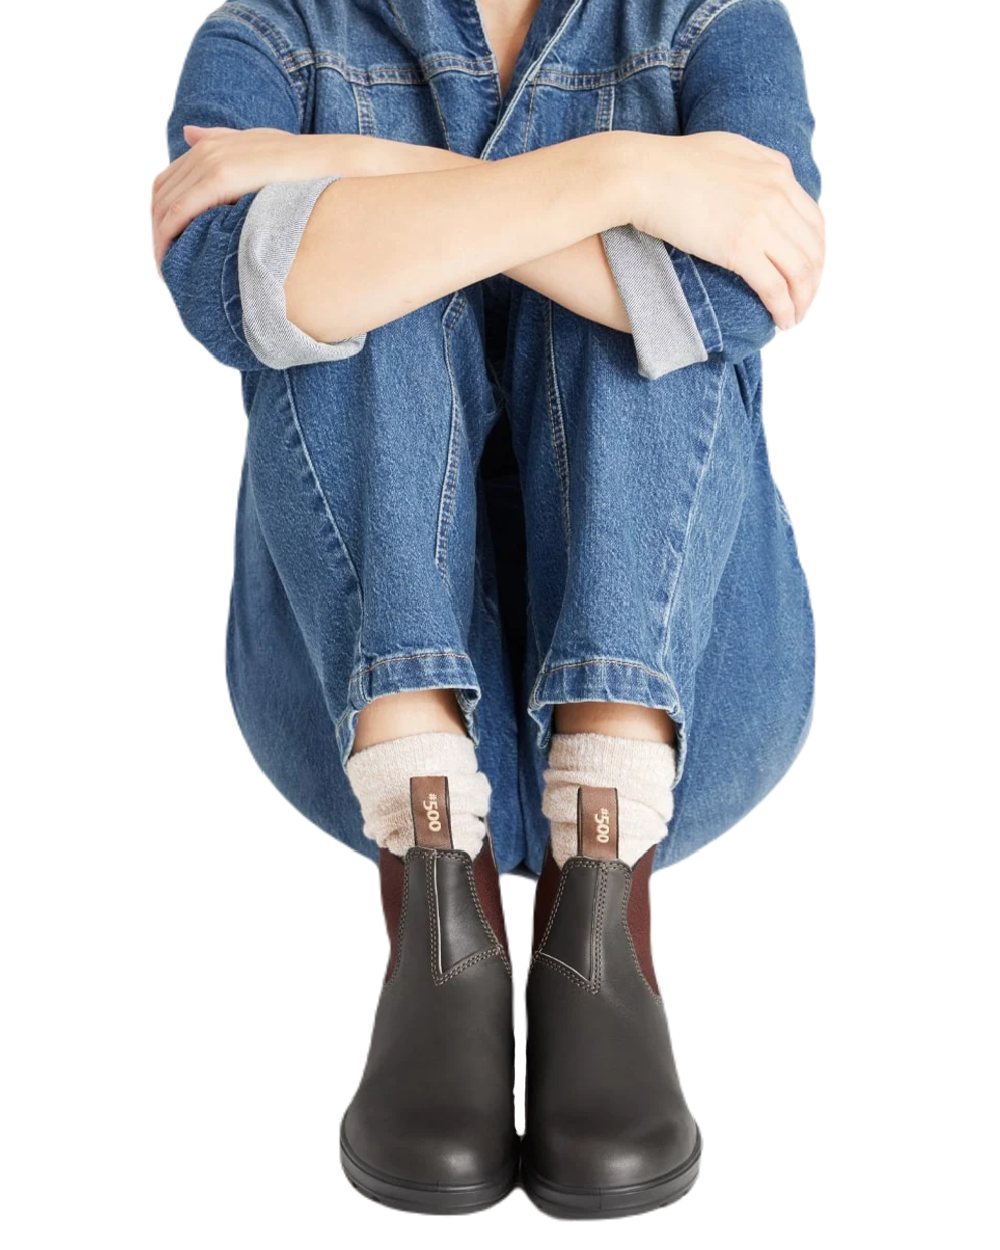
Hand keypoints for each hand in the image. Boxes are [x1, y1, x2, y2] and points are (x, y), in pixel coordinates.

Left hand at [151, 124, 330, 270]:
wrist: (335, 165)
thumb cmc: (307, 168)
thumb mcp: (261, 148)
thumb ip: (223, 141)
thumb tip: (189, 135)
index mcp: (212, 146)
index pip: (169, 184)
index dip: (162, 217)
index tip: (170, 249)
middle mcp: (206, 149)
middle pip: (160, 195)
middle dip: (157, 232)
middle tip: (166, 267)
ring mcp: (211, 160)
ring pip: (164, 206)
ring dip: (160, 240)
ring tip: (168, 271)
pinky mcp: (219, 178)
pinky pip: (178, 211)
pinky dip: (167, 237)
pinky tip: (171, 261)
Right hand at [629, 130, 824, 329]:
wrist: (641, 174)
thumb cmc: (667, 164)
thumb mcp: (725, 150)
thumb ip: (752, 167)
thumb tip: (758, 185)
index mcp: (776, 170)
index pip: (813, 218)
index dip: (814, 252)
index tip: (805, 272)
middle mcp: (777, 193)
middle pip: (812, 247)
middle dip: (812, 281)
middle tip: (802, 301)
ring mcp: (761, 220)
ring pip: (800, 271)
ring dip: (802, 299)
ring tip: (793, 318)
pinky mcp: (740, 248)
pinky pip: (775, 287)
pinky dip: (784, 308)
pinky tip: (782, 321)